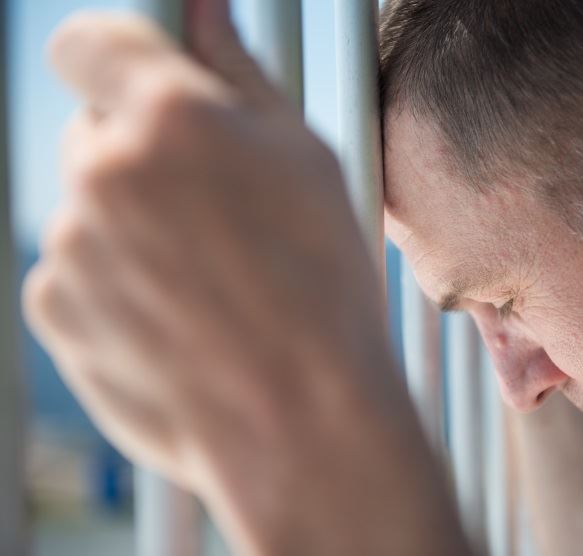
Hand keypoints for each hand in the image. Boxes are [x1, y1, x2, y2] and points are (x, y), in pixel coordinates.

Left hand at [23, 1, 466, 553]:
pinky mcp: (54, 311)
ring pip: (89, 207)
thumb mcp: (308, 161)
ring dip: (132, 224)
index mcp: (169, 118)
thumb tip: (203, 11)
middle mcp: (101, 173)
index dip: (118, 57)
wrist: (299, 422)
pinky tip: (179, 318)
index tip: (145, 83)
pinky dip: (113, 282)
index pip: (90, 42)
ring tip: (208, 279)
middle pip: (95, 132)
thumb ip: (241, 73)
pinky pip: (75, 271)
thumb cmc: (322, 288)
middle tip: (210, 206)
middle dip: (141, 153)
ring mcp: (67, 246)